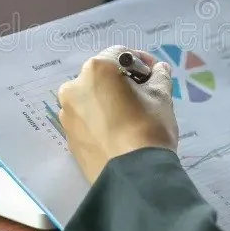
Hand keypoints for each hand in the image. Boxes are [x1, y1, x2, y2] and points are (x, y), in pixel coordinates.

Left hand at [57, 46, 177, 183]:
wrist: (133, 175)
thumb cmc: (148, 126)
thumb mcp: (162, 96)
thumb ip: (159, 76)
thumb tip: (158, 69)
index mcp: (95, 70)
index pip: (120, 55)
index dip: (141, 61)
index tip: (154, 73)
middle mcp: (73, 87)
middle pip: (102, 77)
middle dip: (122, 81)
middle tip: (144, 95)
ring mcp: (67, 115)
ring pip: (91, 99)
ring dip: (109, 101)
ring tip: (130, 117)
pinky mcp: (68, 138)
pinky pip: (86, 121)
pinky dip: (100, 121)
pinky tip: (118, 133)